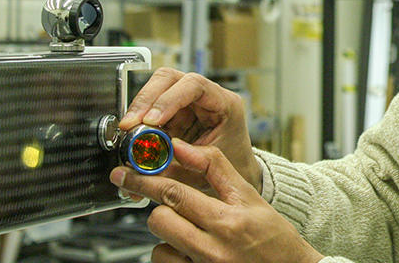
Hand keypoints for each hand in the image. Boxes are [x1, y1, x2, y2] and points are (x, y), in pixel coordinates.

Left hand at [111, 139, 323, 262]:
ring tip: (196, 235)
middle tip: (177, 208)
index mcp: (227, 220)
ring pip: (159, 248)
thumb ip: (214, 168)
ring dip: (170, 237)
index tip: (126, 174)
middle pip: (160, 221)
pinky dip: (174, 257)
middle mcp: (212, 249)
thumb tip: (180, 147)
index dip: (145, 181)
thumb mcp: (249, 196)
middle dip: (162, 209)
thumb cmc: (272, 236)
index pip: (174, 194)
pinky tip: (194, 253)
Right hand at [119, 68, 261, 191]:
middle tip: (130, 124)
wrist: (237, 171)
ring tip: (129, 131)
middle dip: (146, 99)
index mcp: (225, 103)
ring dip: (140, 109)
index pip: (195, 85)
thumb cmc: (231, 167)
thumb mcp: (206, 169)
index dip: (169, 99)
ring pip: (157, 90)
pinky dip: (140, 120)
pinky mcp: (175, 112)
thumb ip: (176, 165)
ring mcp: (190, 102)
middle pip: (170, 79)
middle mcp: (207, 96)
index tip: (151, 120)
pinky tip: (134, 134)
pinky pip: (152, 108)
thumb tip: (141, 165)